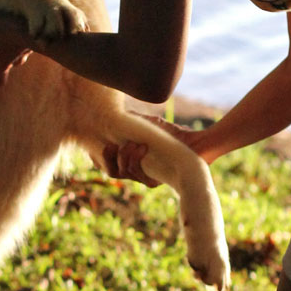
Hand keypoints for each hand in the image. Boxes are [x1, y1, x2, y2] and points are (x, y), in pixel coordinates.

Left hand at [0, 4, 34, 89]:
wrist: (33, 28)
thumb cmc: (4, 27)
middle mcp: (2, 62)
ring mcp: (18, 57)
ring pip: (13, 64)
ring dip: (9, 61)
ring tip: (5, 49)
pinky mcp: (30, 48)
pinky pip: (23, 52)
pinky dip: (20, 47)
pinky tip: (19, 36)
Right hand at [101, 115, 216, 184]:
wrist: (198, 144)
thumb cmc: (174, 135)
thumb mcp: (150, 125)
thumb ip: (132, 120)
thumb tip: (116, 110)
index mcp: (133, 161)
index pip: (108, 164)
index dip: (98, 156)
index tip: (93, 143)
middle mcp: (138, 173)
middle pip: (111, 171)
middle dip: (107, 157)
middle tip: (109, 144)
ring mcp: (146, 178)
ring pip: (123, 172)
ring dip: (125, 156)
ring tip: (133, 143)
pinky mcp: (155, 180)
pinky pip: (137, 174)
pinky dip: (136, 160)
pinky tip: (141, 147)